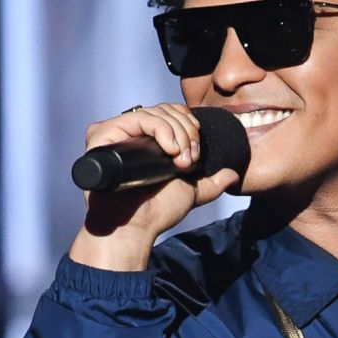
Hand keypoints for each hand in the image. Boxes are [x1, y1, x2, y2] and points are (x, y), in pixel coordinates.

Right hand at [68, 103, 240, 269]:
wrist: (136, 227)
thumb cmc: (156, 212)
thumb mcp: (191, 191)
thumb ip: (212, 182)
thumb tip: (233, 175)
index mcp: (146, 140)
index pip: (170, 113)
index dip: (188, 125)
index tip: (196, 152)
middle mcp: (130, 133)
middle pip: (165, 109)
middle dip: (187, 132)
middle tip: (190, 160)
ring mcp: (116, 132)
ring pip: (154, 112)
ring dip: (177, 133)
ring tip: (180, 161)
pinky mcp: (103, 134)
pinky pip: (137, 117)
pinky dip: (160, 129)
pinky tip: (169, 150)